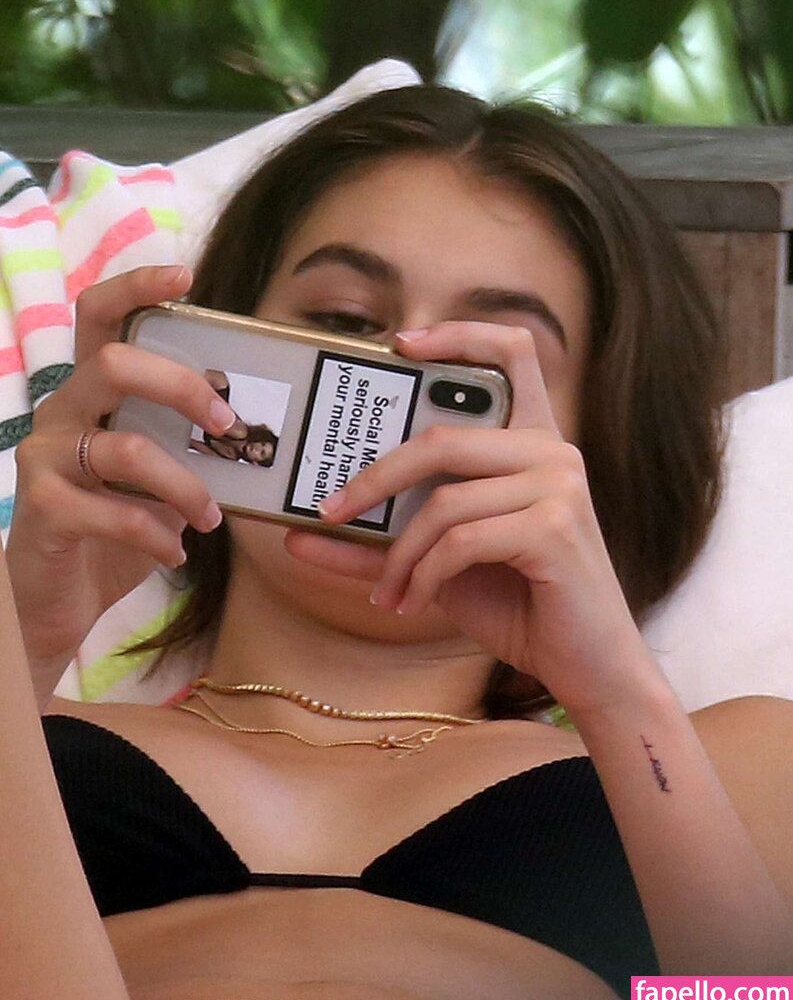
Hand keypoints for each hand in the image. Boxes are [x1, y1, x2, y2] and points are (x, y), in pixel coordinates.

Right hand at [5, 266, 233, 669]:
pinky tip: (175, 554)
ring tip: (211, 518)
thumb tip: (251, 429)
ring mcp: (44, 458)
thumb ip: (184, 445)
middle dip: (183, 386)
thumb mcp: (156, 477)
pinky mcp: (42, 509)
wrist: (61, 600)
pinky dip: (159, 536)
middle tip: (228, 422)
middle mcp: (60, 412)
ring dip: (186, 486)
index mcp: (91, 394)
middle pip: (114, 364)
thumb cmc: (115, 527)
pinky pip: (115, 513)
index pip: (98, 318)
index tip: (185, 275)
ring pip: (125, 449)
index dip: (134, 288)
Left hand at [284, 321, 655, 716]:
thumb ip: (380, 543)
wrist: (585, 663)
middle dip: (374, 479)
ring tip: (386, 592)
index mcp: (532, 442)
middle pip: (442, 438)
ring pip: (443, 501)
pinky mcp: (555, 527)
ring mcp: (559, 484)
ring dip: (398, 555)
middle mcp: (552, 450)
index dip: (460, 336)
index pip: (513, 353)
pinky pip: (460, 540)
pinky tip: (413, 605)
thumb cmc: (518, 602)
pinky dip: (424, 577)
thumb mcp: (442, 563)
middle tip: (331, 513)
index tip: (401, 345)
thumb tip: (297, 536)